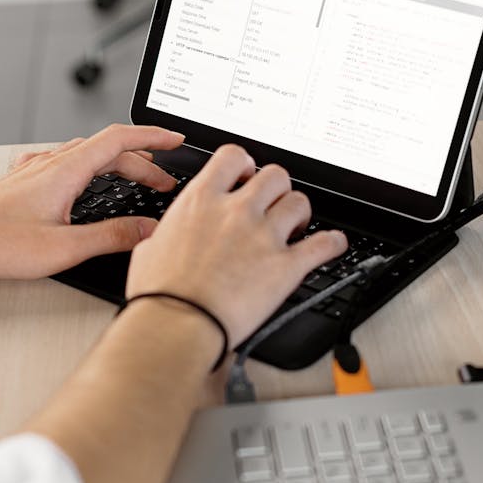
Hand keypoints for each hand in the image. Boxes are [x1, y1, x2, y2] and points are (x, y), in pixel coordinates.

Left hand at [0, 124, 184, 282]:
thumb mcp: (64, 248)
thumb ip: (112, 238)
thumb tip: (148, 230)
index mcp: (65, 171)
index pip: (119, 139)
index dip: (152, 137)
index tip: (175, 140)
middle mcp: (51, 163)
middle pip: (108, 148)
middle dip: (143, 161)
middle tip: (164, 182)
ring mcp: (36, 169)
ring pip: (87, 154)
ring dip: (118, 162)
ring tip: (136, 177)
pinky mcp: (25, 180)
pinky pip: (66, 161)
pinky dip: (90, 166)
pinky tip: (87, 178)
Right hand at [126, 144, 347, 347]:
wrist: (177, 325)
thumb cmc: (160, 295)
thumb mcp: (149, 251)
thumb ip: (163, 236)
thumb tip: (160, 239)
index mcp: (201, 201)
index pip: (232, 157)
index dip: (244, 164)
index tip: (246, 175)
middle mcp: (236, 211)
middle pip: (274, 175)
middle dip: (277, 188)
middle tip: (274, 204)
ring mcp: (264, 237)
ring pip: (299, 202)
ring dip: (300, 212)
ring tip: (297, 226)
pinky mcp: (286, 267)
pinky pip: (323, 244)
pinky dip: (333, 243)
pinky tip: (333, 245)